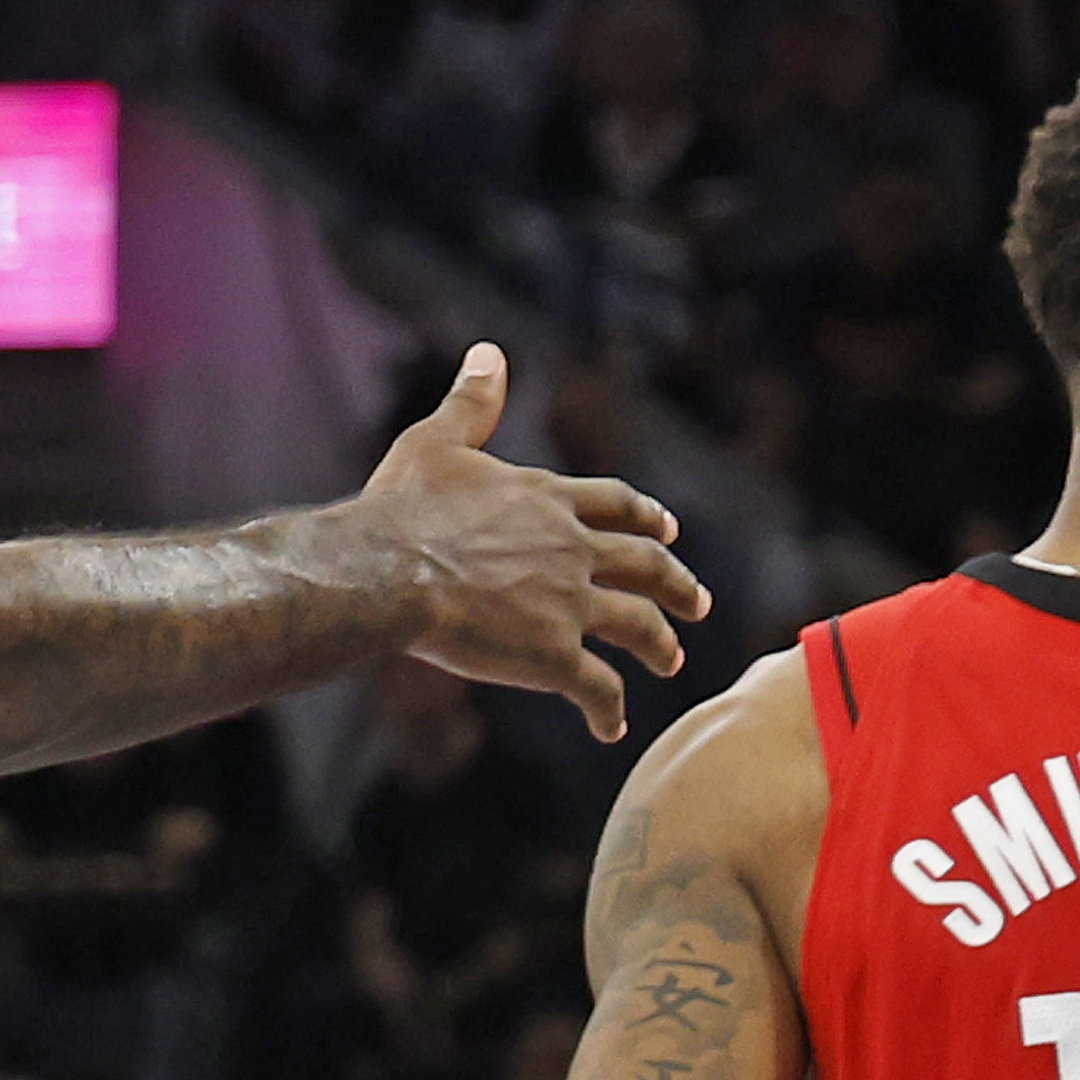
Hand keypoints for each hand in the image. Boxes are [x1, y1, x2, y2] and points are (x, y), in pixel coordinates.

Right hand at [352, 343, 705, 740]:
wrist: (382, 571)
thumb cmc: (400, 508)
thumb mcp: (436, 443)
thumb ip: (472, 402)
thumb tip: (491, 351)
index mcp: (548, 500)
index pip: (617, 505)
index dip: (644, 518)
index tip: (666, 529)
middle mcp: (572, 549)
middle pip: (646, 565)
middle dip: (676, 583)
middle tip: (697, 602)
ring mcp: (568, 603)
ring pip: (638, 626)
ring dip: (658, 644)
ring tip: (671, 661)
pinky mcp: (553, 655)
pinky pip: (595, 689)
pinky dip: (608, 709)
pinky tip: (611, 728)